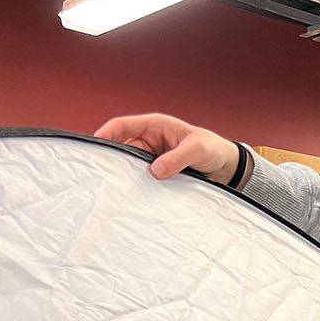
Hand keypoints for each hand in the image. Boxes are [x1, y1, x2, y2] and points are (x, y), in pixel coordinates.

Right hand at [94, 114, 238, 183]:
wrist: (225, 166)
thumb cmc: (212, 149)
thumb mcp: (197, 150)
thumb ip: (177, 159)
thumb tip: (155, 171)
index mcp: (155, 126)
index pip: (122, 126)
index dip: (105, 134)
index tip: (94, 147)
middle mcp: (149, 139)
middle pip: (121, 146)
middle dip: (111, 158)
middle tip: (100, 173)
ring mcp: (151, 156)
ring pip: (129, 164)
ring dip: (124, 173)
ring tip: (114, 187)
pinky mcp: (156, 171)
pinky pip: (141, 176)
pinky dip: (136, 183)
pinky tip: (131, 195)